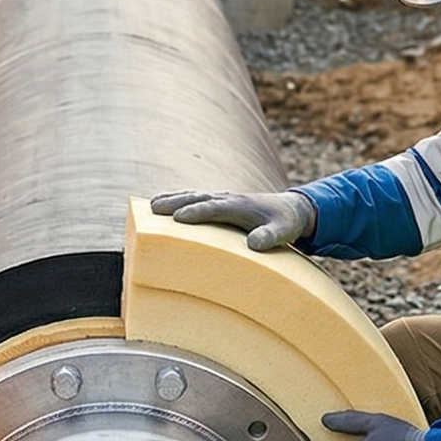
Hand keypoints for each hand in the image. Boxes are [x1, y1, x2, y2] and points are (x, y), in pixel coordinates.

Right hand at [148, 189, 315, 251]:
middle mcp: (228, 198)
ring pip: (193, 196)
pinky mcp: (219, 203)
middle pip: (197, 198)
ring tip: (150, 205)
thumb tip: (255, 244)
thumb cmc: (285, 222)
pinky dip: (178, 200)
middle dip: (175, 202)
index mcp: (240, 205)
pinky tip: (163, 205)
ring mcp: (222, 199)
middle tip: (153, 209)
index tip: (177, 219)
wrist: (290, 208)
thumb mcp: (285, 231)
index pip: (214, 208)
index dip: (196, 213)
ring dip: (172, 199)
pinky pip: (195, 199)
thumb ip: (271, 237)